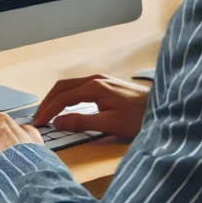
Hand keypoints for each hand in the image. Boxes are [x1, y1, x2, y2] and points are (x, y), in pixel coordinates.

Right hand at [33, 74, 148, 139]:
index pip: (63, 97)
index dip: (48, 110)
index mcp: (94, 87)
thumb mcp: (110, 124)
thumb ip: (82, 122)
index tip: (38, 123)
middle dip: (48, 101)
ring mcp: (101, 80)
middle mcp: (95, 79)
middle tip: (38, 117)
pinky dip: (67, 96)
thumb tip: (57, 122)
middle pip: (63, 86)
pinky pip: (79, 87)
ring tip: (48, 112)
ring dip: (57, 98)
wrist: (163, 107)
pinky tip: (66, 106)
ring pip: (70, 85)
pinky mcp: (106, 85)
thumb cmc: (138, 117)